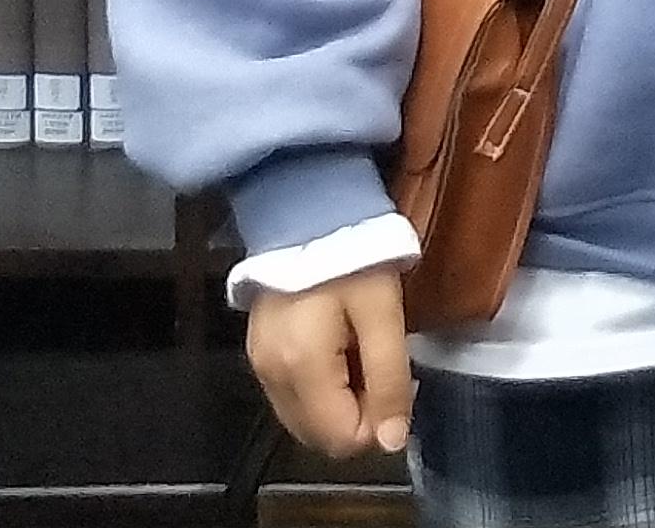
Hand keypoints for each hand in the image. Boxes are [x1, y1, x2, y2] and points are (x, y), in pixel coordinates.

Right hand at [246, 268, 414, 460]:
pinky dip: (321, 389)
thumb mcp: (384, 312)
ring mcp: (259, 367)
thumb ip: (389, 378)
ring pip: (306, 420)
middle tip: (380, 366)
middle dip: (358, 415)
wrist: (305, 212)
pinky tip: (338, 351)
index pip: (340, 439)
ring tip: (360, 353)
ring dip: (340, 403)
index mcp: (300, 369)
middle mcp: (271, 378)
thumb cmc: (351, 257)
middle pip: (320, 436)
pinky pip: (292, 397)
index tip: (397, 381)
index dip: (378, 422)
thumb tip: (391, 441)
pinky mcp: (258, 355)